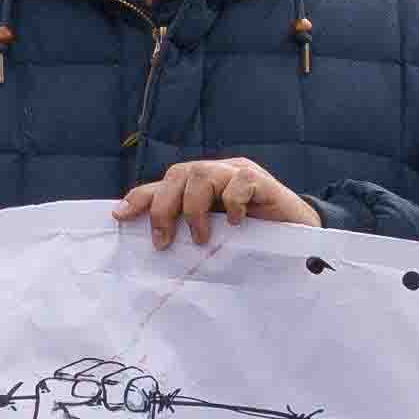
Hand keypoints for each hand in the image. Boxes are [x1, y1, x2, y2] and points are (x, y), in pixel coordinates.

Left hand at [119, 157, 317, 248]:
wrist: (299, 240)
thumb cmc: (253, 240)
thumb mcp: (214, 238)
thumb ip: (187, 234)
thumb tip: (152, 245)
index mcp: (199, 187)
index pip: (163, 184)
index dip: (139, 197)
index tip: (119, 216)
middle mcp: (216, 175)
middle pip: (178, 174)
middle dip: (164, 207)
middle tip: (165, 241)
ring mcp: (239, 174)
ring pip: (202, 173)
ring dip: (194, 208)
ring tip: (201, 238)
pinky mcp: (262, 181)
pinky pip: (239, 182)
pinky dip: (231, 202)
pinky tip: (235, 224)